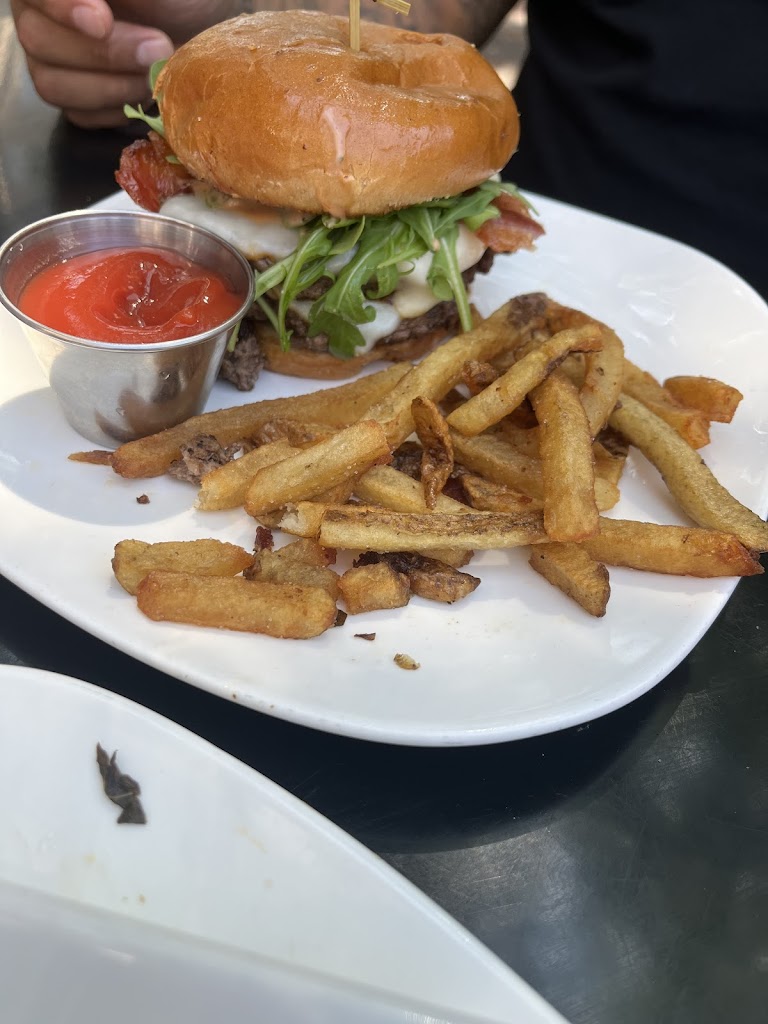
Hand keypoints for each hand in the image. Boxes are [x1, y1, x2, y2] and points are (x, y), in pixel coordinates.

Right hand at [11, 0, 237, 128]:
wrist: (202, 26)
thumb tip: (95, 8)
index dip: (61, 8)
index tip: (102, 22)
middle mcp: (40, 14)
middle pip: (38, 41)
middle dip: (103, 53)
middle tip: (157, 49)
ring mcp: (53, 60)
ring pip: (53, 85)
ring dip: (112, 86)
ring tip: (155, 74)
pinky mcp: (77, 98)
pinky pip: (79, 115)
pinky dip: (116, 109)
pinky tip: (146, 94)